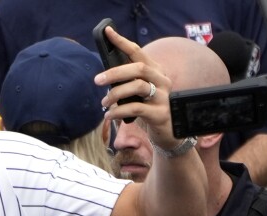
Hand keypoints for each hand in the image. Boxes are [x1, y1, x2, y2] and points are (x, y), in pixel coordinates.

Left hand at [96, 27, 177, 150]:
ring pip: (137, 86)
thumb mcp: (138, 92)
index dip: (122, 42)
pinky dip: (118, 111)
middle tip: (97, 80)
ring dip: (115, 94)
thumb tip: (104, 76)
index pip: (138, 51)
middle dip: (115, 72)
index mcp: (155, 70)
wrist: (168, 131)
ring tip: (103, 102)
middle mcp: (162, 80)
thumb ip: (127, 82)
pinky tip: (109, 115)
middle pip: (138, 68)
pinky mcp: (160, 113)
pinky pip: (136, 108)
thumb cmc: (148, 108)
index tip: (108, 32)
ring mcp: (163, 96)